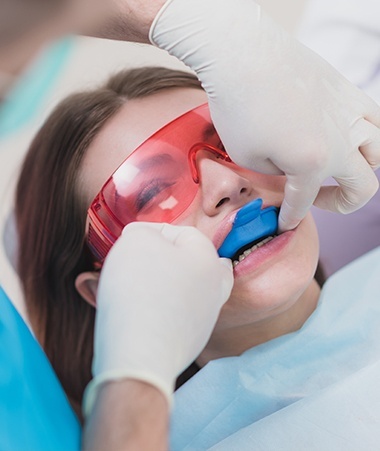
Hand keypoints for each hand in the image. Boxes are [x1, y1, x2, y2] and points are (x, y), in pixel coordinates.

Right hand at [83, 222, 232, 414]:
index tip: (127, 241)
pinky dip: (152, 310)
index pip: (182, 233)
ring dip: (153, 285)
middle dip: (160, 260)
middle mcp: (214, 289)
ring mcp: (203, 319)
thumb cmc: (140, 290)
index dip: (151, 232)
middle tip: (136, 263)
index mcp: (209, 260)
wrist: (140, 354)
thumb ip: (143, 232)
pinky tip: (130, 312)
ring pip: (178, 291)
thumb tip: (144, 240)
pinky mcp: (188, 343)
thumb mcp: (136, 240)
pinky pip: (169, 317)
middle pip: (189, 264)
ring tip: (122, 288)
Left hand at [151, 0, 379, 230]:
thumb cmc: (239, 106)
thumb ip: (276, 173)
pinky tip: (346, 135)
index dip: (291, 217)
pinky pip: (374, 119)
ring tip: (337, 169)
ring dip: (362, 170)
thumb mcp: (247, 157)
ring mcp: (350, 113)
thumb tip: (289, 169)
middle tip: (317, 200)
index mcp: (313, 163)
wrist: (242, 54)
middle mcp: (342, 141)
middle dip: (341, 203)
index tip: (283, 224)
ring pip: (379, 152)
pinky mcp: (347, 90)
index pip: (305, 202)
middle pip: (364, 188)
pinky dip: (366, 135)